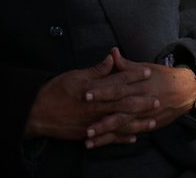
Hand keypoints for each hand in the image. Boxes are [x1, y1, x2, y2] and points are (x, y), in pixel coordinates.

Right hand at [24, 51, 157, 142]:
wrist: (37, 113)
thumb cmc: (55, 91)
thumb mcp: (75, 75)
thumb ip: (95, 70)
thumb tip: (111, 58)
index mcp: (94, 89)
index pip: (118, 81)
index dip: (134, 75)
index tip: (148, 71)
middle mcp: (96, 106)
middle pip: (124, 102)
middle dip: (142, 101)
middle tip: (158, 99)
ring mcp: (93, 121)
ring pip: (119, 122)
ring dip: (137, 122)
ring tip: (152, 122)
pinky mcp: (88, 133)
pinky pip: (108, 137)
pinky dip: (121, 138)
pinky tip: (133, 137)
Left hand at [83, 48, 195, 144]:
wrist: (185, 91)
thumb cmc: (162, 77)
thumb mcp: (145, 67)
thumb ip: (126, 64)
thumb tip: (112, 52)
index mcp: (139, 84)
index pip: (118, 87)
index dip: (102, 90)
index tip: (86, 93)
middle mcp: (141, 100)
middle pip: (119, 108)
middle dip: (101, 116)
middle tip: (84, 122)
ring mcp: (144, 115)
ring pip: (123, 124)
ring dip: (105, 132)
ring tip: (88, 138)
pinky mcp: (147, 125)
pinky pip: (129, 133)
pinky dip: (116, 140)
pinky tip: (101, 144)